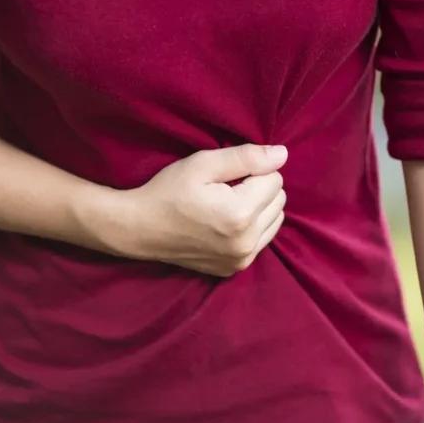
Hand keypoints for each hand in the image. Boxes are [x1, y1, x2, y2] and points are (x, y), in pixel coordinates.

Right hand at [120, 143, 287, 277]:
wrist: (140, 228)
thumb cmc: (168, 191)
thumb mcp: (203, 164)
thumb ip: (246, 157)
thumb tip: (283, 154)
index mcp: (240, 214)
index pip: (275, 179)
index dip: (252, 170)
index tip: (226, 174)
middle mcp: (246, 242)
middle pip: (279, 200)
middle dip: (259, 188)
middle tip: (226, 188)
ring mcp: (241, 259)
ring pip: (275, 220)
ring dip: (259, 208)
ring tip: (226, 203)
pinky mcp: (235, 268)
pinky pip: (262, 240)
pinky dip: (252, 227)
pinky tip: (225, 222)